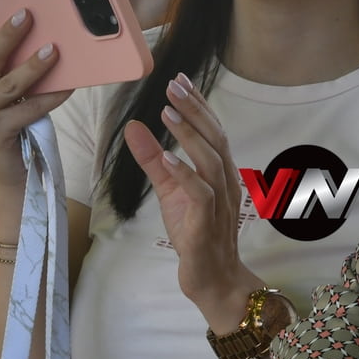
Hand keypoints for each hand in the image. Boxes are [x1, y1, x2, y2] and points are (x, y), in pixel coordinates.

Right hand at [0, 0, 71, 182]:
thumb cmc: (20, 120)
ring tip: (54, 50)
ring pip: (8, 84)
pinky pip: (27, 109)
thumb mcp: (14, 86)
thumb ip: (18, 63)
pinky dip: (50, 97)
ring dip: (32, 66)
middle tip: (29, 14)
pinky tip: (69, 87)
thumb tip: (53, 34)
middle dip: (7, 34)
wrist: (15, 170)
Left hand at [121, 75, 252, 315]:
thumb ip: (153, 160)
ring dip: (189, 135)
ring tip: (167, 113)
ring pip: (210, 160)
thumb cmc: (195, 232)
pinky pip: (201, 194)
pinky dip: (185, 174)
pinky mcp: (207, 223)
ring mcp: (220, 202)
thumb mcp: (169, 191)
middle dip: (194, 109)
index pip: (212, 129)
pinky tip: (167, 158)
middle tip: (173, 85)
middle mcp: (225, 181)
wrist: (212, 278)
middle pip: (215, 138)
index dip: (197, 104)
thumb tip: (133, 127)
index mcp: (219, 170)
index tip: (179, 79)